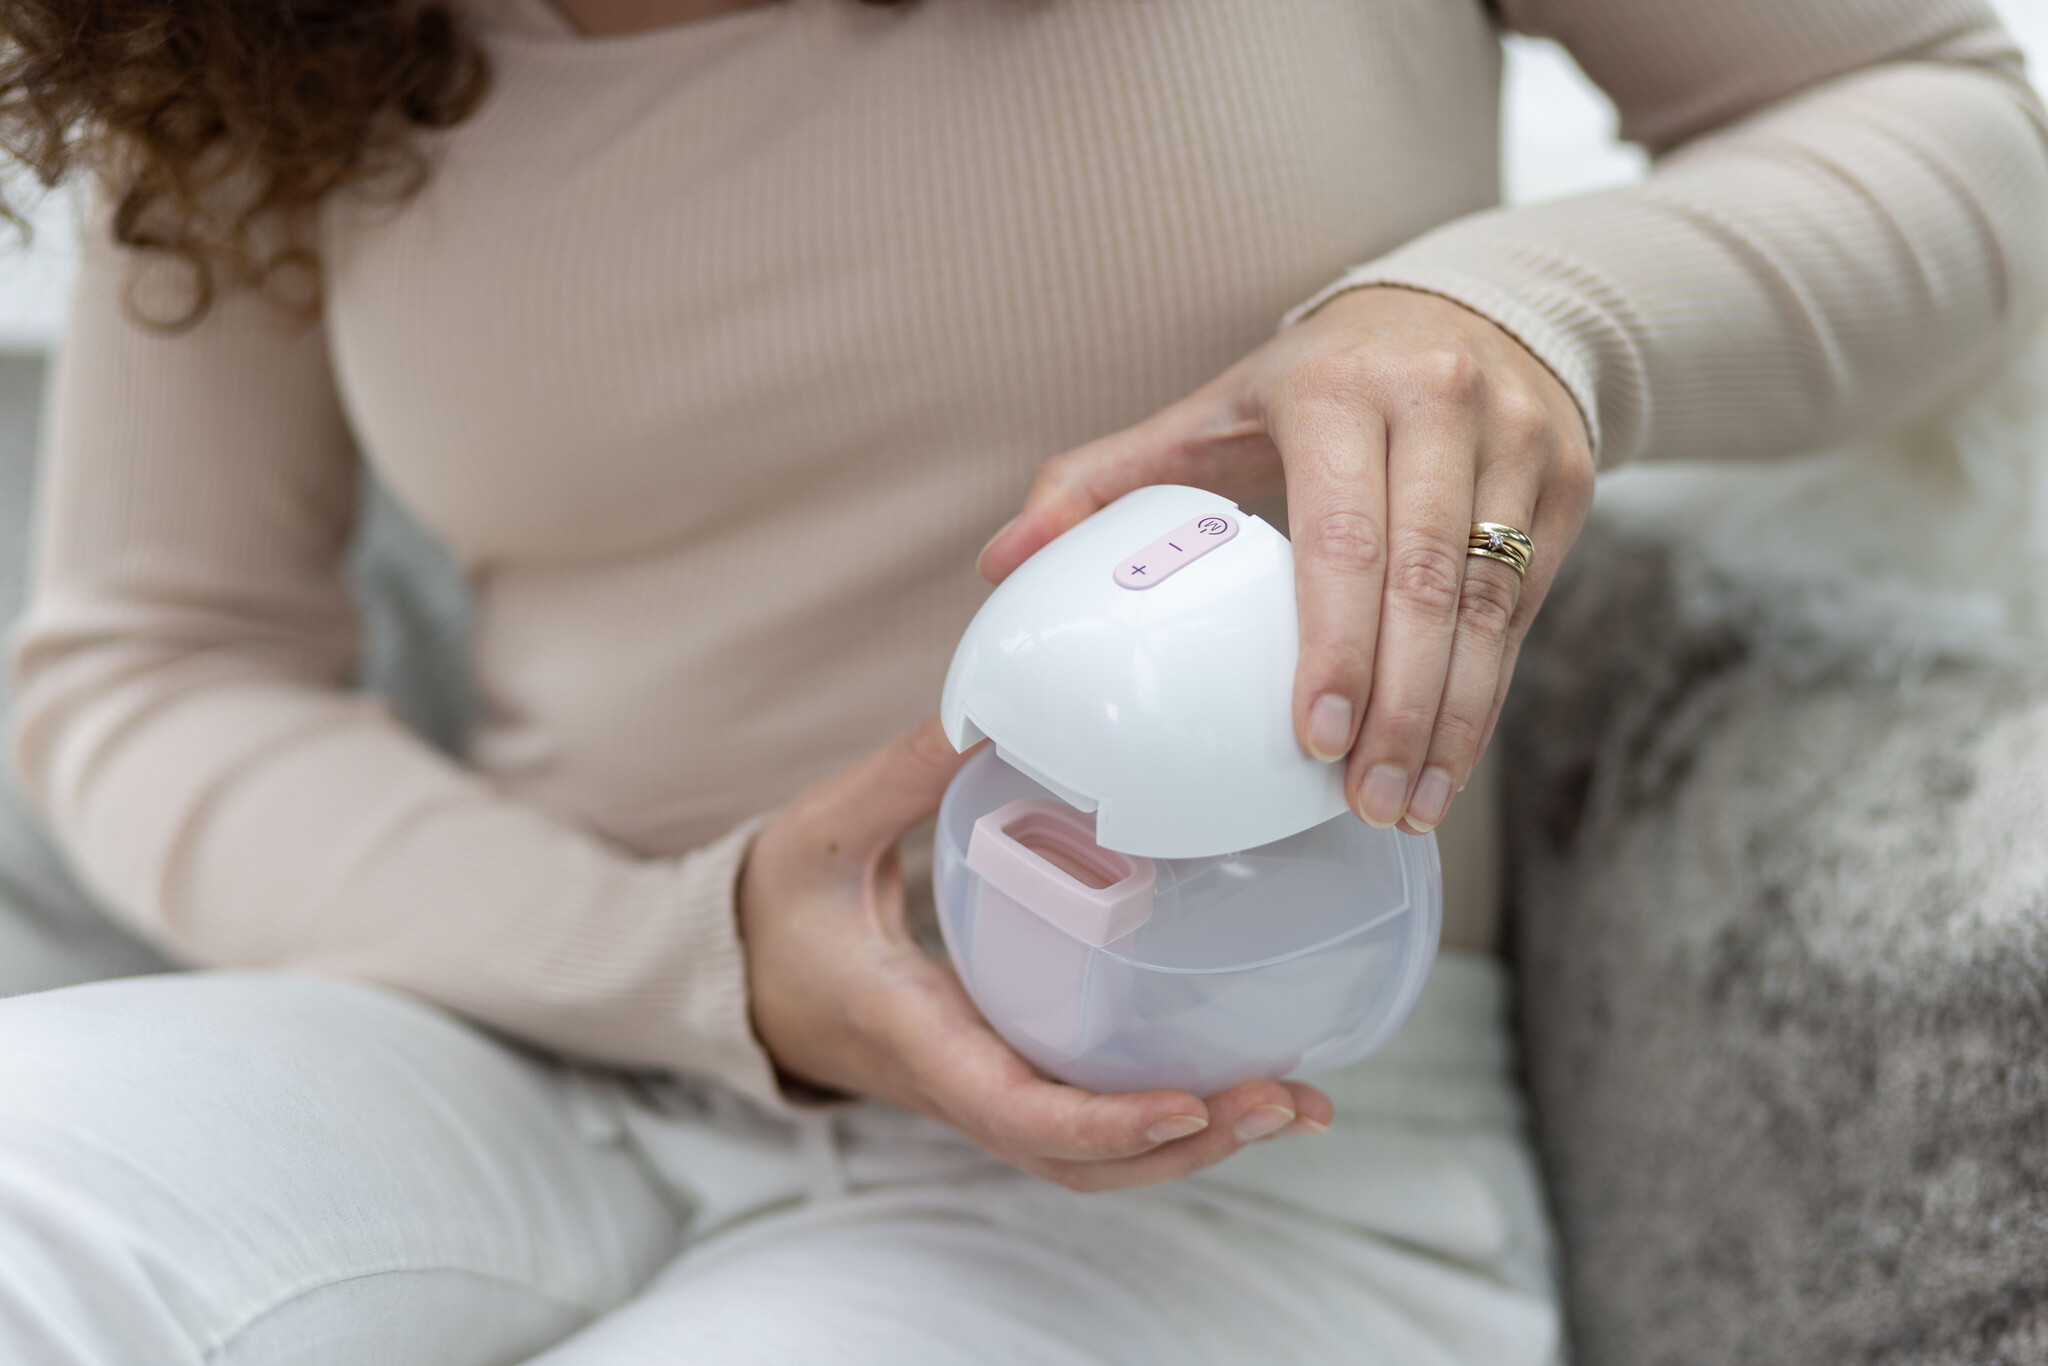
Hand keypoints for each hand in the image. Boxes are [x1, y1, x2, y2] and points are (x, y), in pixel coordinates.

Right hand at [738, 718, 1332, 1191]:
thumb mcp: (821, 831)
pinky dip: (1165, 1123)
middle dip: (1189, 1147)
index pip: (1013, 1109)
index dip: (1107, 1122)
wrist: (737, 977)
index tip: (1190, 1102)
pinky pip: (1086, 1126)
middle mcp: (954, 1084)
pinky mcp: (1000, 1077)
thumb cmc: (776, 908)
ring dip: (1194, 1147)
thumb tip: (985, 707)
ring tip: (1293, 1105)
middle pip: (1079, 1160)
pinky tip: (1235, 1081)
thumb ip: (901, 774)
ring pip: (1092, 1161)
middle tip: (1289, 1102)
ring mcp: (979, 1092)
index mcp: (912, 1034)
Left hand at [979, 286, 1594, 834]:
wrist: (1472, 309)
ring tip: (1405, 806)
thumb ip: (1106, 480)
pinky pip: (1527, 608)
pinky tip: (1448, 759)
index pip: (1345, 535)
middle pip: (1424, 584)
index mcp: (1339, 388)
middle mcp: (1439, 404)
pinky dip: (1486, 695)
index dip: (1334, 645)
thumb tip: (1004, 561)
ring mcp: (1515, 441)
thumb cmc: (1321, 380)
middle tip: (1361, 802)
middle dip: (1397, 710)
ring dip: (1450, 722)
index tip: (1312, 738)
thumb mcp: (1214, 411)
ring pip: (1488, 608)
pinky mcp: (1563, 480)